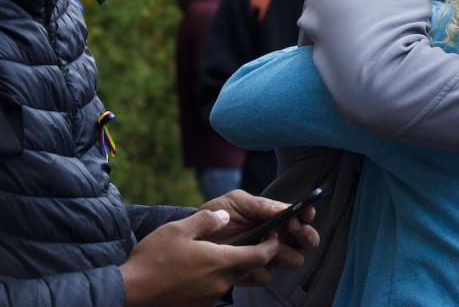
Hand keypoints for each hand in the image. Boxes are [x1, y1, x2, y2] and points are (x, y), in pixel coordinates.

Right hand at [120, 209, 278, 306]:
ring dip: (232, 267)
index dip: (272, 245)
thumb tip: (226, 216)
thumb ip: (207, 220)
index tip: (273, 234)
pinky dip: (215, 279)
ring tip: (219, 253)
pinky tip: (200, 270)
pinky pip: (216, 290)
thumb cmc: (153, 259)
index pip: (261, 255)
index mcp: (221, 261)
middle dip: (254, 255)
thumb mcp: (179, 229)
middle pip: (248, 268)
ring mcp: (210, 297)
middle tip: (250, 240)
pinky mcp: (199, 306)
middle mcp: (221, 282)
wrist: (129, 293)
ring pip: (231, 279)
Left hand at [201, 190, 319, 268]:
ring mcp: (267, 256)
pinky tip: (249, 263)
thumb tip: (283, 209)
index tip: (304, 215)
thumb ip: (259, 204)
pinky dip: (260, 270)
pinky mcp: (253, 273)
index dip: (306, 215)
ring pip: (292, 259)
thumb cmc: (218, 214)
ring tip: (271, 248)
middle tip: (293, 231)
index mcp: (275, 217)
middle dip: (305, 235)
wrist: (193, 236)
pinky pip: (266, 276)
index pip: (301, 216)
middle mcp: (277, 236)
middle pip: (306, 239)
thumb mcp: (236, 201)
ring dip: (286, 254)